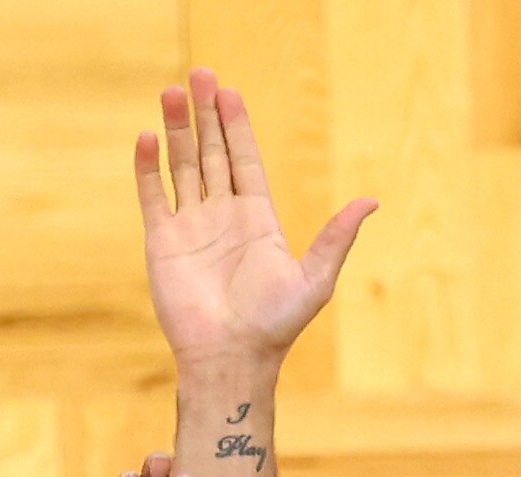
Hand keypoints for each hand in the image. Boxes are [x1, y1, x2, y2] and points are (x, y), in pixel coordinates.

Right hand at [139, 66, 371, 368]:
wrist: (232, 358)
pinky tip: (149, 137)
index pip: (245, 159)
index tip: (229, 92)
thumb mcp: (316, 277)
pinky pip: (153, 196)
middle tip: (198, 74)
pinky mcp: (163, 242)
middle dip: (205, 114)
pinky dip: (148, 167)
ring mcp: (191, 227)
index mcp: (257, 218)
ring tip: (170, 91)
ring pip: (182, 166)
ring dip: (177, 129)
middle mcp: (222, 216)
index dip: (237, 125)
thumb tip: (371, 201)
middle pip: (212, 153)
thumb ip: (337, 235)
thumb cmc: (275, 325)